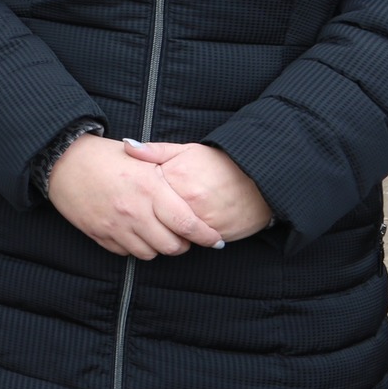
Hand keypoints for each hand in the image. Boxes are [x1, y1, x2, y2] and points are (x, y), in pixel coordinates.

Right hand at [48, 135, 222, 258]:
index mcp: (149, 188)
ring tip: (156, 232)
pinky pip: (126, 253)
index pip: (188, 223)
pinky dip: (134, 246)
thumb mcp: (139, 158)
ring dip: (158, 247)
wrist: (61, 161)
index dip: (206, 236)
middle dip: (183, 244)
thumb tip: (194, 194)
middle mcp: (134, 211)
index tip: (215, 239)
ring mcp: (115, 226)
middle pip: (172, 246)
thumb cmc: (103, 156)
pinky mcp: (99, 235)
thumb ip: (166, 176)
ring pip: (150, 254)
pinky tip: (133, 231)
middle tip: (183, 235)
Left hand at [121, 140, 272, 242]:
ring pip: (174, 234)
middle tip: (145, 218)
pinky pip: (194, 242)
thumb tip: (127, 146)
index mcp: (177, 177)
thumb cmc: (219, 164)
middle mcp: (189, 200)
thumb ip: (155, 151)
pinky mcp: (217, 235)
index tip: (135, 198)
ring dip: (167, 233)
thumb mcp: (187, 150)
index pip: (145, 194)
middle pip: (156, 218)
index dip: (140, 198)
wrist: (260, 179)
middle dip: (149, 221)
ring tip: (165, 226)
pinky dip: (188, 240)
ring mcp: (203, 219)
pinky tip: (185, 233)